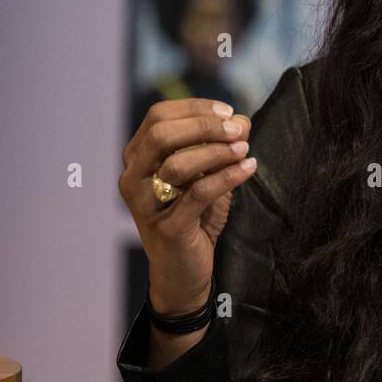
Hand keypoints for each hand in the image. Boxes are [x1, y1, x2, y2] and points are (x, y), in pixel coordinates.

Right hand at [118, 98, 256, 314]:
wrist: (183, 273)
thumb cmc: (194, 219)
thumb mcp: (206, 176)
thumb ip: (220, 148)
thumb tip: (242, 121)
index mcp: (138, 158)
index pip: (158, 116)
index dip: (195, 108)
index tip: (229, 112)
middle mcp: (133, 178)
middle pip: (161, 134)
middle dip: (204, 126)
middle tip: (238, 129)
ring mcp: (145, 204)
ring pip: (177, 164)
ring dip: (216, 152)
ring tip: (244, 150)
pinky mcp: (166, 227)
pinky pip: (198, 193)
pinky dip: (227, 177)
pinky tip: (248, 169)